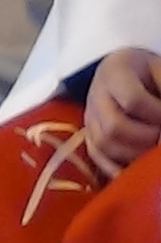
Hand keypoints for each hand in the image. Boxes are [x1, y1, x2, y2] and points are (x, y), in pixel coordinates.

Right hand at [86, 48, 160, 178]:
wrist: (133, 73)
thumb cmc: (152, 75)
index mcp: (115, 71)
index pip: (133, 100)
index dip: (157, 114)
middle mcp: (96, 93)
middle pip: (114, 127)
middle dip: (146, 139)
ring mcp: (90, 115)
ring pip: (104, 145)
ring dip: (135, 155)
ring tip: (153, 151)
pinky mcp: (89, 133)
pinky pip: (97, 157)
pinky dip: (118, 169)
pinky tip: (138, 172)